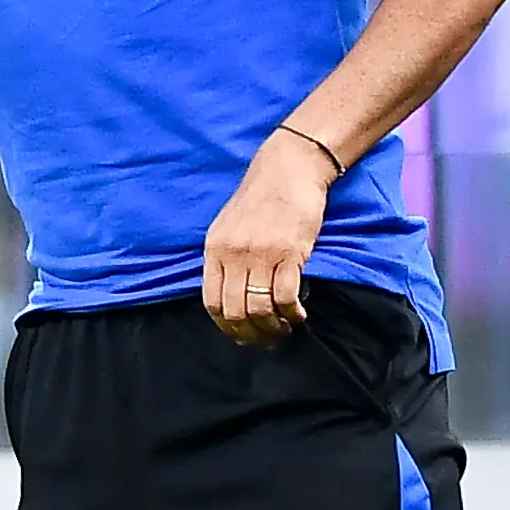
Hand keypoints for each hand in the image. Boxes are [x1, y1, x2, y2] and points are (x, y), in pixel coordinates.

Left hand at [200, 129, 336, 344]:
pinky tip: (298, 314)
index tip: (240, 334)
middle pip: (235, 311)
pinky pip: (285, 296)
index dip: (226, 325)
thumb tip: (228, 295)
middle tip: (266, 339)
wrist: (288, 169)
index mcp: (214, 249)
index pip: (211, 301)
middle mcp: (233, 254)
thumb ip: (225, 258)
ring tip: (283, 328)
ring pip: (260, 308)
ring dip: (273, 327)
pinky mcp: (289, 252)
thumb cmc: (260, 199)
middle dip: (251, 333)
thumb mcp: (227, 227)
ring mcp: (260, 254)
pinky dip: (291, 313)